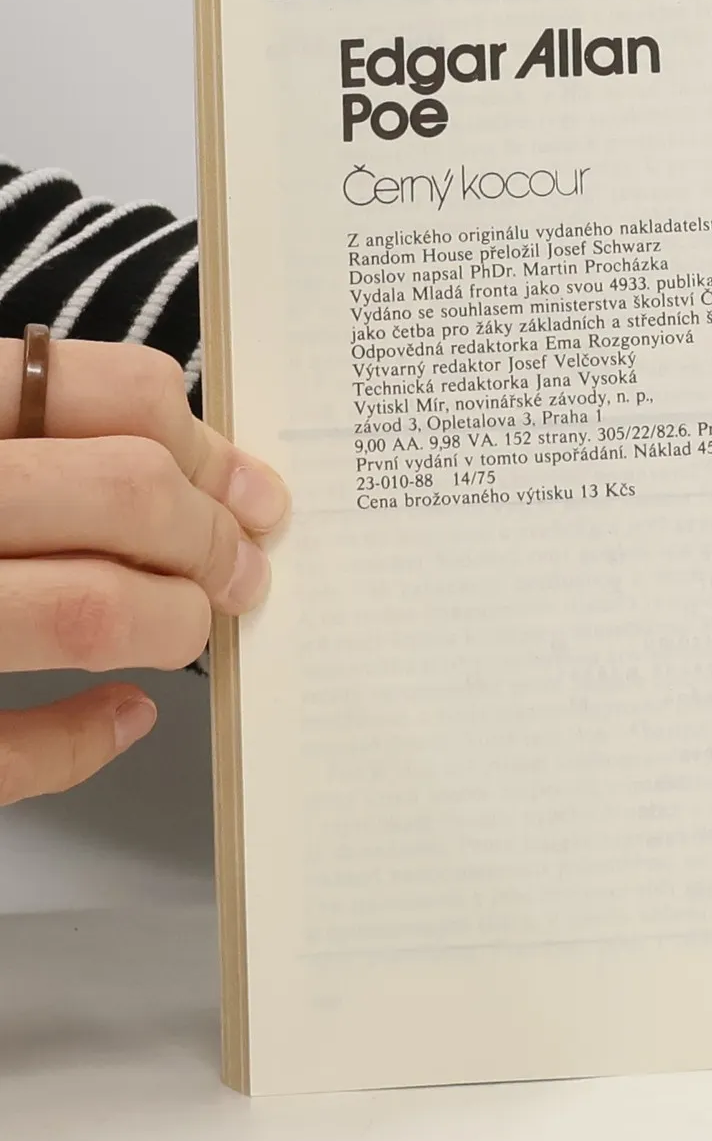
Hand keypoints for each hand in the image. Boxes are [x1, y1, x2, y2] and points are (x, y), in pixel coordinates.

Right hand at [0, 340, 287, 803]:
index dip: (206, 449)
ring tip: (188, 626)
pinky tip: (118, 714)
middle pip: (125, 492)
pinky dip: (82, 739)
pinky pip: (12, 747)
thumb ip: (48, 439)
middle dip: (211, 540)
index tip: (258, 497)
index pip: (108, 393)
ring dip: (172, 623)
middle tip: (243, 572)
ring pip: (89, 609)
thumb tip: (209, 486)